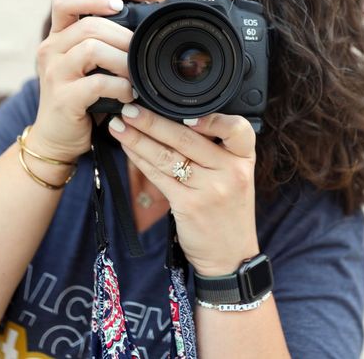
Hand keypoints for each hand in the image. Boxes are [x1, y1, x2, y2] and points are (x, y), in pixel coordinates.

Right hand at [29, 0, 135, 160]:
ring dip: (123, 61)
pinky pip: (98, 83)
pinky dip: (121, 87)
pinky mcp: (64, 99)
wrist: (57, 138)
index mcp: (56, 39)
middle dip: (123, 37)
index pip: (64, 3)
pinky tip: (129, 95)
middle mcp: (50, 52)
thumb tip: (141, 32)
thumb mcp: (86, 67)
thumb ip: (101, 46)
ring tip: (135, 76)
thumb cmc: (80, 100)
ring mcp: (54, 75)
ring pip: (92, 49)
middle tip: (140, 54)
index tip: (120, 6)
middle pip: (89, 26)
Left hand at [108, 105, 259, 275]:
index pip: (237, 129)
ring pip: (167, 155)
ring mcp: (209, 189)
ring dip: (138, 138)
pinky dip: (140, 160)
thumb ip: (217, 153)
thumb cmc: (229, 213)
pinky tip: (127, 149)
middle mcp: (230, 171)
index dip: (212, 118)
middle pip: (187, 138)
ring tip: (119, 125)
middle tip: (130, 107)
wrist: (231, 256)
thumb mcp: (237, 178)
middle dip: (153, 120)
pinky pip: (158, 176)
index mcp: (244, 160)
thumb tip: (179, 122)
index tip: (185, 110)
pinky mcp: (188, 205)